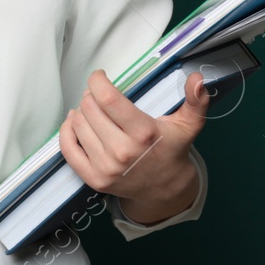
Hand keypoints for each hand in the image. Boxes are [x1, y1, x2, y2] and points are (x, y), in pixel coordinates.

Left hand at [58, 69, 209, 223]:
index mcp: (143, 134)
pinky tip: (75, 122)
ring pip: (76, 124)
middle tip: (100, 97)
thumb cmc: (171, 149)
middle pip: (89, 108)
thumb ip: (195, 101)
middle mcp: (122, 151)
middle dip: (91, 96)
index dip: (98, 81)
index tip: (100, 76)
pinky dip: (66, 130)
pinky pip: (67, 147)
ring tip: (93, 111)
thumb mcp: (188, 125)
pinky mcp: (93, 179)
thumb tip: (197, 79)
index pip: (108, 99)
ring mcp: (106, 167)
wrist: (164, 188)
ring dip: (81, 111)